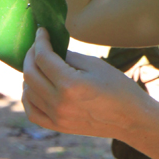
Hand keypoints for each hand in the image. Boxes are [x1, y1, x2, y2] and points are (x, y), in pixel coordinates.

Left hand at [22, 28, 151, 137]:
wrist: (131, 119)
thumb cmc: (118, 88)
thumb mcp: (95, 65)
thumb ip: (69, 56)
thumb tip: (51, 48)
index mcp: (70, 84)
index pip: (43, 57)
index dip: (40, 41)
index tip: (42, 31)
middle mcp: (59, 102)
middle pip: (30, 74)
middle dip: (31, 55)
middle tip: (38, 45)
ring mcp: (57, 117)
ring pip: (27, 92)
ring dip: (29, 74)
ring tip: (39, 64)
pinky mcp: (58, 127)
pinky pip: (32, 112)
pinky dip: (28, 97)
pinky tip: (34, 87)